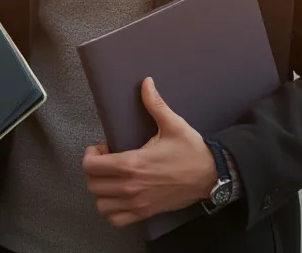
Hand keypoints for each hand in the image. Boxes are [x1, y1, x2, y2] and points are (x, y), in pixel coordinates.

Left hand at [81, 77, 217, 227]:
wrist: (211, 176)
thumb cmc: (191, 150)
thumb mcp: (173, 124)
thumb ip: (155, 104)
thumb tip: (146, 82)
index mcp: (132, 163)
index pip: (90, 166)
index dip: (90, 156)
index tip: (102, 148)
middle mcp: (130, 186)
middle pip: (92, 184)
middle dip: (94, 171)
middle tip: (107, 161)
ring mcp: (137, 203)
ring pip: (101, 204)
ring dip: (101, 191)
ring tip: (112, 179)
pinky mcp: (145, 213)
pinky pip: (115, 219)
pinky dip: (112, 210)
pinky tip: (120, 197)